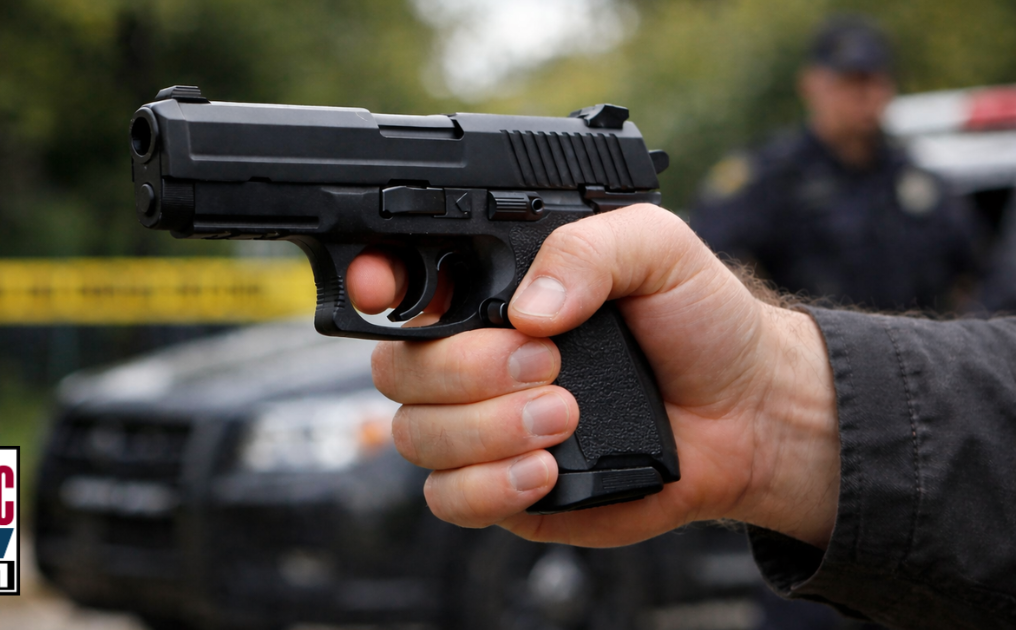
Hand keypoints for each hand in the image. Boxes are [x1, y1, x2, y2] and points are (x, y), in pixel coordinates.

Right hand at [346, 204, 839, 548]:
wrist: (747, 412)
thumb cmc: (699, 321)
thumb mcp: (656, 247)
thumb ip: (589, 249)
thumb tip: (525, 311)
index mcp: (493, 295)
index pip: (400, 287)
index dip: (373, 284)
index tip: (389, 290)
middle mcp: (474, 361)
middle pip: (395, 368)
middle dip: (463, 369)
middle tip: (547, 363)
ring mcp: (483, 428)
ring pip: (415, 436)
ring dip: (485, 428)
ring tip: (565, 416)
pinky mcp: (504, 491)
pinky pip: (448, 499)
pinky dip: (488, 485)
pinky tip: (547, 469)